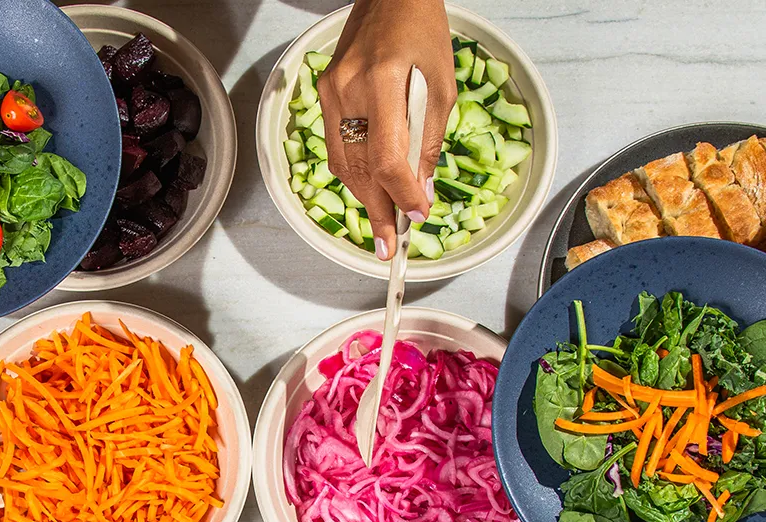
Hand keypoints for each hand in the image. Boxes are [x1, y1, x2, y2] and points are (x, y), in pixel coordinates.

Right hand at [317, 0, 456, 259]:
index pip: (386, 156)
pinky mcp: (324, 93)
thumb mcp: (441, 84)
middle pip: (358, 168)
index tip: (417, 216)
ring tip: (384, 225)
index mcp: (383, 81)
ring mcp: (329, 92)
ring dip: (364, 197)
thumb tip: (421, 188)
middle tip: (390, 248)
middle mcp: (347, 89)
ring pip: (342, 163)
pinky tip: (370, 189)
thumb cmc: (422, 29)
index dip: (401, 193)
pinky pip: (335, 145)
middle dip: (377, 211)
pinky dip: (354, 173)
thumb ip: (429, 139)